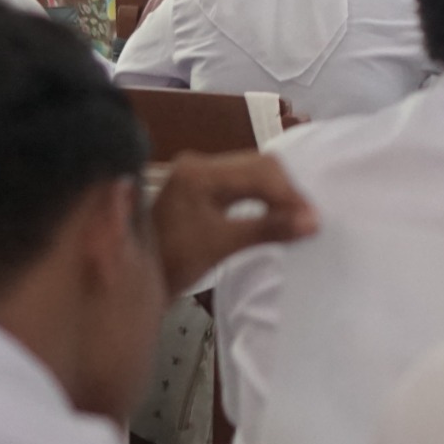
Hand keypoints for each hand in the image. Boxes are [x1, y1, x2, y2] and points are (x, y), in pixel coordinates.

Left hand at [150, 150, 319, 295]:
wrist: (130, 280)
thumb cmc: (171, 264)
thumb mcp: (221, 246)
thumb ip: (267, 229)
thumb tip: (312, 222)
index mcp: (199, 173)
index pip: (258, 172)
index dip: (289, 195)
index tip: (313, 220)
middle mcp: (199, 164)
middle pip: (258, 165)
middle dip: (287, 190)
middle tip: (309, 218)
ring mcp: (199, 172)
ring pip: (254, 170)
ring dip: (278, 192)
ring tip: (297, 217)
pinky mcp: (202, 184)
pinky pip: (243, 181)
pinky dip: (264, 195)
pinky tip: (276, 212)